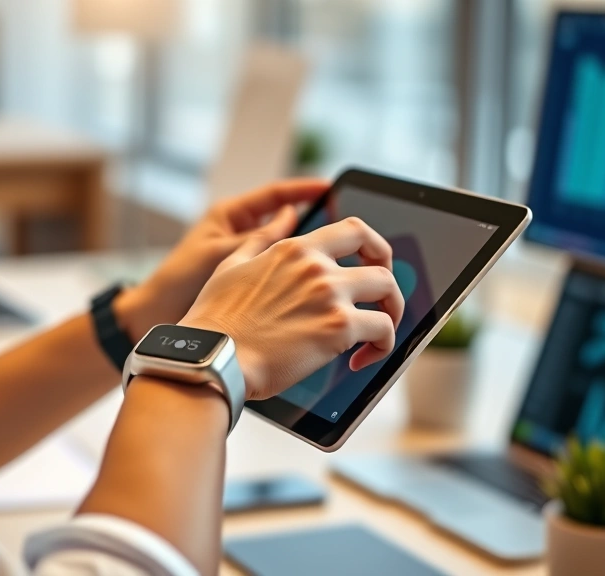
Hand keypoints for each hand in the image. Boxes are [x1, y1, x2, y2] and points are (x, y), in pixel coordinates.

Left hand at [116, 180, 329, 341]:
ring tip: (341, 262)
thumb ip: (257, 238)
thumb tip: (291, 215)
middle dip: (317, 224)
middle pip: (289, 221)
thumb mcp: (220, 255)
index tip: (332, 188)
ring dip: (312, 256)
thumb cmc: (178, 282)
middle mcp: (240, 234)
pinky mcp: (249, 285)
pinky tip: (321, 288)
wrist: (157, 317)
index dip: (305, 190)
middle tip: (347, 231)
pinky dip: (299, 280)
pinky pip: (283, 276)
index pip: (276, 195)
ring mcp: (246, 259)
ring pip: (290, 252)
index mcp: (230, 217)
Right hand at [179, 217, 404, 400]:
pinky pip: (382, 332)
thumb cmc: (215, 319)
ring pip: (388, 294)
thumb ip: (263, 238)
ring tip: (377, 337)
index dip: (376, 245)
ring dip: (390, 316)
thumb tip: (284, 216)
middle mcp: (317, 267)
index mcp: (294, 249)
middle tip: (382, 307)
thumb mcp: (232, 265)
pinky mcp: (338, 329)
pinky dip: (380, 347)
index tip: (376, 263)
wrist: (213, 357)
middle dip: (389, 288)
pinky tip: (361, 360)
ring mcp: (330, 296)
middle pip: (381, 265)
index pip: (354, 229)